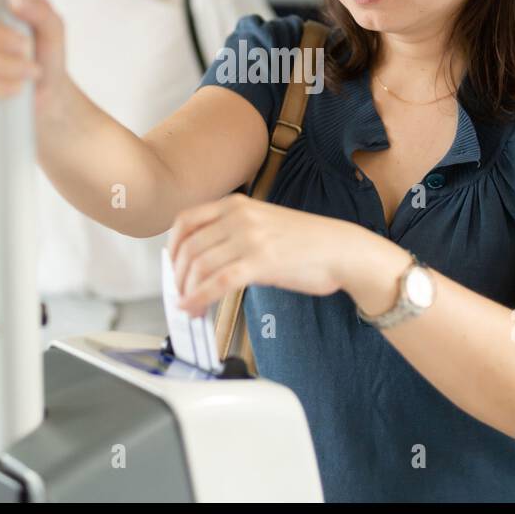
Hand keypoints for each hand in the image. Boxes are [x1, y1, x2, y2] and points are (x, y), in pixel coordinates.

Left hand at [167, 193, 405, 315]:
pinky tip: (194, 309)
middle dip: (177, 276)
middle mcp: (239, 216)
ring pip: (199, 266)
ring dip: (186, 291)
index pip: (185, 221)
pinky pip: (217, 283)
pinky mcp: (261, 262)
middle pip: (188, 247)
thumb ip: (233, 230)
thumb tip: (203, 256)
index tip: (172, 267)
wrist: (342, 249)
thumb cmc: (307, 241)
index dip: (172, 248)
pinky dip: (199, 299)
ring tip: (188, 306)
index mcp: (237, 204)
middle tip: (179, 294)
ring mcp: (250, 238)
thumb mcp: (263, 222)